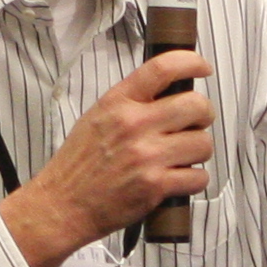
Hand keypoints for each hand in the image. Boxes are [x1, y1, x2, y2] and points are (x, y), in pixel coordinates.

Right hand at [1, 52, 213, 266]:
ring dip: (198, 151)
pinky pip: (198, 177)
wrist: (62, 205)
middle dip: (203, 115)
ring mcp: (146, 156)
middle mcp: (134, 124)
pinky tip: (179, 180)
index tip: (202, 68)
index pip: (163, 67)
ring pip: (203, 143)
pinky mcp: (155, 186)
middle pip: (195, 105)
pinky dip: (194, 180)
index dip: (192, 62)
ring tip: (183, 157)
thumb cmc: (79, 164)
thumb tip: (169, 92)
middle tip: (195, 124)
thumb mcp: (96, 118)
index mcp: (118, 102)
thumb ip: (130, 102)